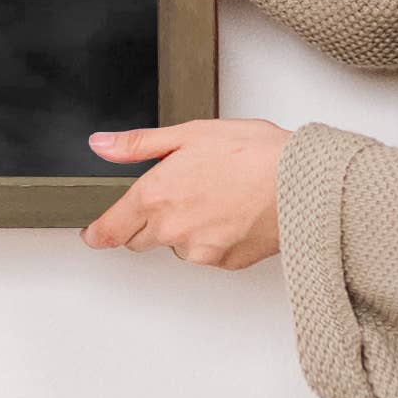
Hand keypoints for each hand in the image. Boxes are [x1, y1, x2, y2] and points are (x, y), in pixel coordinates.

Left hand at [81, 117, 286, 267]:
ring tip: (214, 197)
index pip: (111, 230)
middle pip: (140, 240)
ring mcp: (202, 251)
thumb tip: (101, 145)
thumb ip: (137, 145)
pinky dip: (213, 238)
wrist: (304, 182)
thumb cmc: (253, 153)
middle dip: (147, 223)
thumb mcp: (188, 134)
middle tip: (174, 196)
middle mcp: (173, 231)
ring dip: (184, 230)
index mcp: (155, 197)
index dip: (98, 233)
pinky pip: (208, 254)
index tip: (93, 235)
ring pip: (177, 247)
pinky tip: (232, 213)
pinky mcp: (228, 263)